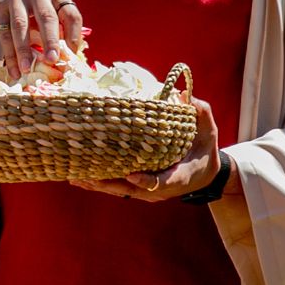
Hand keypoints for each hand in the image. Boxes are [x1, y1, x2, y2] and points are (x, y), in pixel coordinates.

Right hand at [0, 0, 84, 79]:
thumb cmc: (31, 9)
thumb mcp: (48, 13)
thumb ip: (59, 31)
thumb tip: (67, 59)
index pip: (70, 14)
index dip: (73, 36)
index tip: (72, 55)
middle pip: (47, 16)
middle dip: (50, 40)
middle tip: (52, 60)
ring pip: (21, 25)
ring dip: (24, 50)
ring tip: (27, 69)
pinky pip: (4, 34)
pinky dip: (10, 55)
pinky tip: (14, 70)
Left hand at [72, 98, 221, 201]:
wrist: (206, 174)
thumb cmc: (205, 149)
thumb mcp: (209, 131)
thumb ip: (201, 112)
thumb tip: (184, 94)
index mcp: (180, 176)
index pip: (163, 182)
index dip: (147, 180)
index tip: (133, 175)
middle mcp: (161, 188)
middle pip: (132, 190)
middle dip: (108, 183)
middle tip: (86, 175)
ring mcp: (149, 190)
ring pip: (120, 190)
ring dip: (98, 185)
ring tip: (75, 177)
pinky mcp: (140, 188)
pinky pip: (117, 187)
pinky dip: (100, 182)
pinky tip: (80, 177)